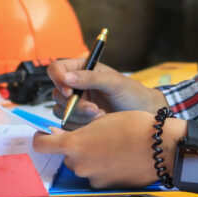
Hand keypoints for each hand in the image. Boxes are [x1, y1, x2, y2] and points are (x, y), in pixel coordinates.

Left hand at [32, 110, 187, 188]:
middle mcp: (80, 164)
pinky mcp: (106, 186)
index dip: (42, 139)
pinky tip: (119, 158)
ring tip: (113, 147)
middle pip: (67, 156)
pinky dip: (104, 168)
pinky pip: (97, 175)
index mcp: (75, 144)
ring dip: (91, 158)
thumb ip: (79, 131)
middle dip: (76, 148)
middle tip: (95, 138)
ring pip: (83, 166)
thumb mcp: (101, 120)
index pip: (42, 145)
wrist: (161, 147)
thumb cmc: (134, 127)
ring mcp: (93, 177)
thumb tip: (62, 137)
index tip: (45, 135)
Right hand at [44, 58, 166, 128]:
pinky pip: (67, 126)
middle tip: (95, 110)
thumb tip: (66, 77)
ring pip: (60, 111)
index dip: (58, 80)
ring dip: (80, 117)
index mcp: (81, 69)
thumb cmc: (131, 93)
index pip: (56, 69)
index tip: (69, 92)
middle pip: (57, 94)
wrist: (141, 115)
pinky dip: (81, 127)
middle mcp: (74, 86)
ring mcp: (74, 104)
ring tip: (102, 116)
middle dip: (75, 105)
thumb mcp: (114, 82)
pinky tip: (98, 124)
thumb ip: (90, 78)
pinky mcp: (77, 120)